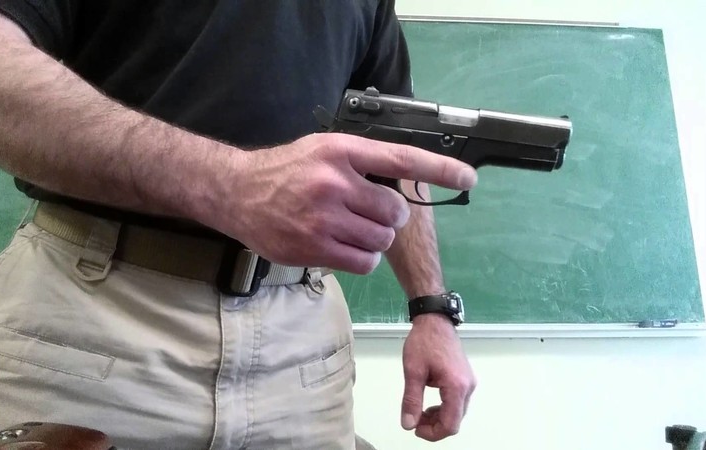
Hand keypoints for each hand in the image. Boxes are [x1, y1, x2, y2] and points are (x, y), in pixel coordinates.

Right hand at [220, 133, 476, 273]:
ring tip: (351, 229)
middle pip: (395, 212)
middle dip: (391, 217)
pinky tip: (342, 246)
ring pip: (380, 240)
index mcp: (341, 151)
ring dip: (375, 239)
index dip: (439, 169)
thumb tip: (404, 182)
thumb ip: (362, 162)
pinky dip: (361, 258)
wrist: (237, 192)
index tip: (468, 178)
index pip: (401, 159)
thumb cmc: (286, 170)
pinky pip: (362, 262)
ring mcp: (322, 218)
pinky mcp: (313, 248)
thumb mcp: (324, 150)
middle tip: (372, 213)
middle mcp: (334, 182)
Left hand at [401, 313, 476, 440]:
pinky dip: (443, 407)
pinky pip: (457, 401)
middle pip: (455, 421)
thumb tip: (408, 424)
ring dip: (438, 417)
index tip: (416, 429)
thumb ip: (411, 400)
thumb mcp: (413, 372)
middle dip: (434, 426)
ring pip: (456, 412)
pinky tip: (429, 404)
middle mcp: (468, 387)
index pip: (450, 424)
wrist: (435, 320)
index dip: (433, 433)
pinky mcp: (465, 378)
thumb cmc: (424, 341)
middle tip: (414, 420)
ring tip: (419, 412)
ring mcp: (469, 382)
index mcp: (456, 386)